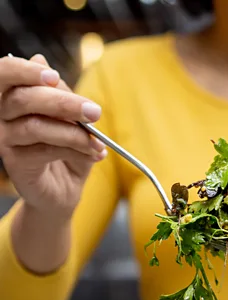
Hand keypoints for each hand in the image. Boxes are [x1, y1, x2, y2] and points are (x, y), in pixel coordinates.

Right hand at [0, 54, 106, 220]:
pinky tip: (94, 154)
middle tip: (95, 112)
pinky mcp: (16, 163)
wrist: (65, 189)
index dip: (25, 71)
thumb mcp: (71, 119)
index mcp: (13, 98)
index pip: (5, 74)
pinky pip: (45, 151)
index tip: (55, 77)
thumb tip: (42, 61)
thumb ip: (60, 94)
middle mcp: (2, 116)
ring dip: (75, 133)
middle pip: (23, 99)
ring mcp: (6, 140)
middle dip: (64, 103)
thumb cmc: (67, 150)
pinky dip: (76, 151)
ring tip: (98, 142)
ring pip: (36, 126)